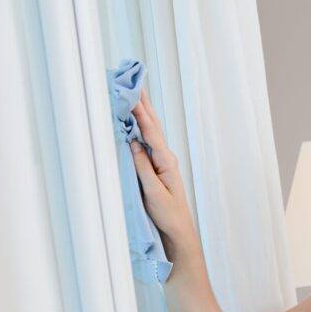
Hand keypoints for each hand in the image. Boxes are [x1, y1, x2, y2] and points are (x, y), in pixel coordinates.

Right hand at [128, 91, 196, 248]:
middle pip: (153, 126)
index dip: (141, 112)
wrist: (178, 229)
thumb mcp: (153, 192)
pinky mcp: (156, 167)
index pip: (151, 132)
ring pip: (150, 132)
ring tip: (135, 94)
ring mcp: (161, 162)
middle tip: (134, 81)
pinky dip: (141, 128)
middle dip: (143, 104)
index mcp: (166, 162)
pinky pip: (147, 143)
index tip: (132, 93)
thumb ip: (143, 167)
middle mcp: (165, 158)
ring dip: (142, 113)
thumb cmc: (167, 214)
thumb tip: (133, 143)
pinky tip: (135, 121)